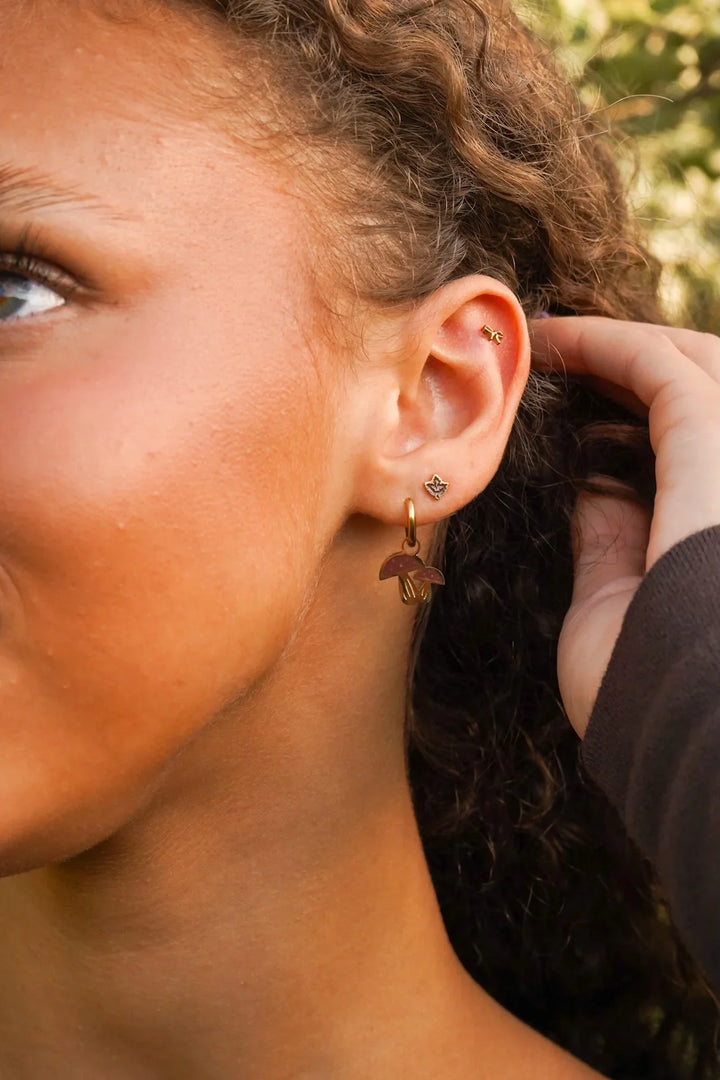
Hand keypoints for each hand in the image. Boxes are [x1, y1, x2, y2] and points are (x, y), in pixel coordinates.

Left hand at [529, 317, 719, 738]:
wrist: (687, 751)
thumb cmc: (644, 705)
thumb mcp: (616, 610)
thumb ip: (613, 542)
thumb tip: (594, 488)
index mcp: (714, 526)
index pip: (692, 444)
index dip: (634, 409)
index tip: (566, 399)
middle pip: (710, 390)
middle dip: (633, 366)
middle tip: (555, 354)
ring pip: (700, 368)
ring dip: (621, 347)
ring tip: (548, 341)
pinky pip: (666, 376)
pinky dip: (609, 347)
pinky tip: (555, 343)